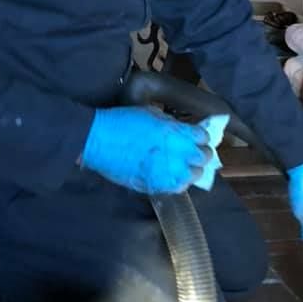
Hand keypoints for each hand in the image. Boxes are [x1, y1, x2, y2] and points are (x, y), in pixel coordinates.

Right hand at [82, 106, 222, 194]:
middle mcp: (175, 153)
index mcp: (175, 132)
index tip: (198, 138)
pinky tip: (173, 177)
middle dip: (202, 154)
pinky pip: (176, 188)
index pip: (204, 137)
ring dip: (192, 170)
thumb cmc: (123, 122)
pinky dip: (178, 183)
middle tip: (195, 153)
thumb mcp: (152, 113)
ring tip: (185, 167)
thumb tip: (184, 130)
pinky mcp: (154, 184)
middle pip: (204, 157)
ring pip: (194, 176)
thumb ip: (172, 124)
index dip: (202, 137)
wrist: (98, 140)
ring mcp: (166, 171)